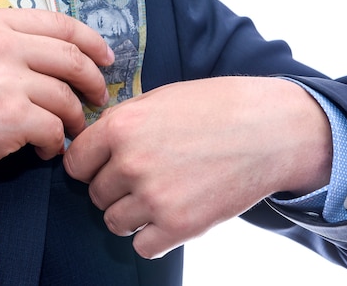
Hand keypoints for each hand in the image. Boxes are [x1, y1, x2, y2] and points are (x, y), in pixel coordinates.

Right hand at [0, 8, 113, 231]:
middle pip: (72, 58)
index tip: (106, 58)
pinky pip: (54, 129)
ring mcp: (5, 79)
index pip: (60, 23)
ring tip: (66, 131)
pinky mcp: (10, 116)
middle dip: (94, 81)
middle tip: (99, 99)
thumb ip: (12, 44)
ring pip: (66, 97)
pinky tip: (43, 149)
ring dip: (74, 119)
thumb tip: (67, 56)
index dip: (92, 41)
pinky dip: (55, 143)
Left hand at [64, 76, 331, 258]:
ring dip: (131, 214)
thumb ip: (120, 124)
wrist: (271, 129)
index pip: (75, 164)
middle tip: (144, 177)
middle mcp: (130, 163)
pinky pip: (143, 247)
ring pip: (114, 222)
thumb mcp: (158, 99)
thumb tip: (89, 146)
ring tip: (159, 196)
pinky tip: (170, 216)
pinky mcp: (180, 226)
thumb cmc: (215, 108)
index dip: (88, 166)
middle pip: (95, 194)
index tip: (102, 167)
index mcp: (120, 126)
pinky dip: (153, 237)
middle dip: (114, 188)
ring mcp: (154, 197)